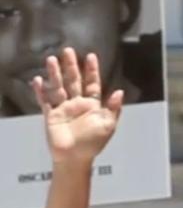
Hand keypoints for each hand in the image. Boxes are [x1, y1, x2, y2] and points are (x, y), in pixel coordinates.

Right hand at [32, 48, 122, 167]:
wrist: (75, 157)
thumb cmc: (93, 143)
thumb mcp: (108, 125)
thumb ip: (113, 109)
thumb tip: (120, 92)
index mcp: (92, 106)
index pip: (93, 84)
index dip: (92, 71)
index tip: (91, 56)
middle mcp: (77, 104)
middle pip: (74, 81)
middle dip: (72, 66)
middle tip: (68, 50)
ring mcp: (63, 108)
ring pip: (58, 87)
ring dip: (55, 74)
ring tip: (52, 59)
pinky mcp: (51, 115)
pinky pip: (44, 101)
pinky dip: (40, 91)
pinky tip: (37, 80)